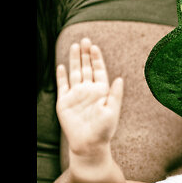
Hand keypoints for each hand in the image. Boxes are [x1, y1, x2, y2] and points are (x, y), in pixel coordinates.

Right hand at [56, 38, 122, 156]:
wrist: (89, 144)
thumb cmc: (104, 129)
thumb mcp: (113, 110)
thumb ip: (115, 94)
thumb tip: (120, 78)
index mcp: (102, 91)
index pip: (99, 70)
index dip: (96, 58)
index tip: (94, 46)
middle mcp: (89, 90)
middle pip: (86, 68)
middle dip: (85, 54)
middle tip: (84, 39)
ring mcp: (76, 95)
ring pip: (75, 73)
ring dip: (75, 60)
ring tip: (74, 45)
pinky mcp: (64, 102)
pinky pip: (62, 85)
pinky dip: (62, 75)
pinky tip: (62, 65)